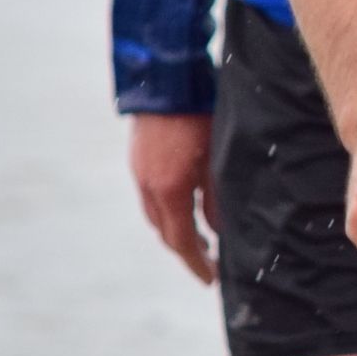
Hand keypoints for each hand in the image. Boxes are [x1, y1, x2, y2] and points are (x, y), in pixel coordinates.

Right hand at [128, 112, 216, 284]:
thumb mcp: (218, 156)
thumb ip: (217, 198)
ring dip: (176, 231)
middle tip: (208, 263)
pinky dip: (167, 211)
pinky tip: (184, 207)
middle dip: (186, 251)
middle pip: (166, 233)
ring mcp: (139, 172)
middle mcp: (148, 186)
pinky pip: (150, 197)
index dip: (197, 263)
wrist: (164, 76)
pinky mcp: (137, 159)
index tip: (211, 279)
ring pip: (156, 216)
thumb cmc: (200, 113)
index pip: (182, 241)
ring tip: (199, 239)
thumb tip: (219, 230)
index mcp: (169, 189)